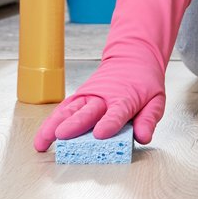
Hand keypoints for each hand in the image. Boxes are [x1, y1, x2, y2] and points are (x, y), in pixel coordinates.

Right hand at [33, 0, 191, 150]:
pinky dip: (51, 121)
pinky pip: (63, 109)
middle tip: (62, 135)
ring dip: (54, 125)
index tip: (101, 134)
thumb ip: (149, 119)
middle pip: (87, 111)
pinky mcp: (79, 96)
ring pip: (69, 110)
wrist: (132, 57)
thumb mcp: (156, 100)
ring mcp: (88, 96)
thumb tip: (143, 136)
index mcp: (124, 98)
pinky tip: (42, 136)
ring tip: (41, 141)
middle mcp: (103, 97)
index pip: (117, 113)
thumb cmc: (143, 82)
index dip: (109, 123)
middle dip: (74, 124)